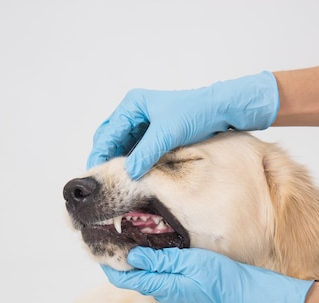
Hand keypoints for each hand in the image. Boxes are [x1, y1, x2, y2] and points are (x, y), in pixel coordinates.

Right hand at [87, 71, 278, 179]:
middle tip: (103, 180)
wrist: (222, 110)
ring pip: (124, 148)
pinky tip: (134, 177)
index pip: (108, 133)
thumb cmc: (196, 112)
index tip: (95, 173)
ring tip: (116, 182)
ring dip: (121, 163)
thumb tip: (128, 172)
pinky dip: (134, 164)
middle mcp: (136, 114)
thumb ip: (146, 153)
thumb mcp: (167, 133)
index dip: (100, 154)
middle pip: (112, 140)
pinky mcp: (156, 136)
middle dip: (107, 159)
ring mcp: (146, 125)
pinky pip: (138, 152)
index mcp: (133, 105)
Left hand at [103, 247, 313, 302]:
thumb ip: (159, 260)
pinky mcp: (181, 283)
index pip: (121, 276)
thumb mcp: (188, 264)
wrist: (243, 293)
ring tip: (126, 228)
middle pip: (129, 272)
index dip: (105, 260)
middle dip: (116, 254)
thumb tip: (131, 255)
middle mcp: (161, 289)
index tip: (95, 240)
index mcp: (158, 285)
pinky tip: (153, 239)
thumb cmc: (218, 279)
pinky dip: (149, 255)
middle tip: (107, 229)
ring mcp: (171, 287)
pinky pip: (158, 268)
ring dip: (132, 253)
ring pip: (143, 269)